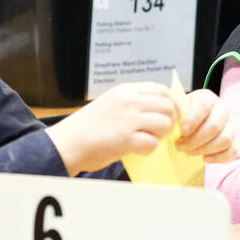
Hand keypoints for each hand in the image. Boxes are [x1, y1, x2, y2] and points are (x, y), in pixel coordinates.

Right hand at [49, 83, 179, 175]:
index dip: (171, 103)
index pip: (162, 90)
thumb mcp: (111, 103)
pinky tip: (137, 150)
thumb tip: (158, 109)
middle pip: (168, 106)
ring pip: (165, 123)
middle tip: (159, 132)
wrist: (67, 142)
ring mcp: (128, 119)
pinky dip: (149, 149)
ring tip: (147, 140)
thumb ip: (133, 102)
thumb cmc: (87, 126)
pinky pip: (152, 143)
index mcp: (125, 90)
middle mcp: (129, 101)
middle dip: (169, 121)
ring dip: (161, 135)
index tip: (169, 115)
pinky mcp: (126, 138)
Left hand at [175, 89, 236, 162]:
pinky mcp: (235, 140)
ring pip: (225, 139)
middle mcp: (222, 110)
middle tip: (179, 146)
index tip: (181, 131)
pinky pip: (233, 151)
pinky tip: (205, 159)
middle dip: (195, 140)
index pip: (204, 106)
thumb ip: (175, 113)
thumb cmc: (183, 117)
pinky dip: (219, 157)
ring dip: (205, 149)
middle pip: (214, 126)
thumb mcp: (177, 110)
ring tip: (189, 152)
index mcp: (207, 98)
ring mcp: (231, 125)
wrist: (193, 124)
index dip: (193, 120)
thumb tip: (172, 120)